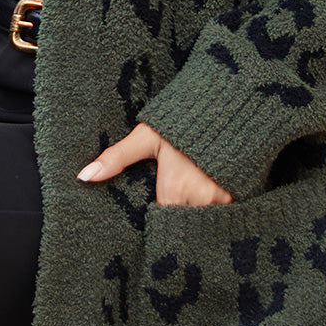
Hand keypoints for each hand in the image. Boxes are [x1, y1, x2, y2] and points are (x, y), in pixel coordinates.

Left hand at [77, 122, 232, 206]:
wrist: (230, 104)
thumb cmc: (184, 120)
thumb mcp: (147, 137)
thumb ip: (116, 157)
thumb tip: (83, 176)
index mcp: (174, 189)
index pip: (161, 220)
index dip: (158, 214)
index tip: (158, 203)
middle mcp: (200, 200)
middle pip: (183, 221)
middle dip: (178, 213)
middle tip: (177, 197)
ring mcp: (224, 200)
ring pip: (204, 218)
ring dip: (198, 210)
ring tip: (194, 191)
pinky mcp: (241, 196)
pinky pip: (225, 212)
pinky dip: (217, 206)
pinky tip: (212, 191)